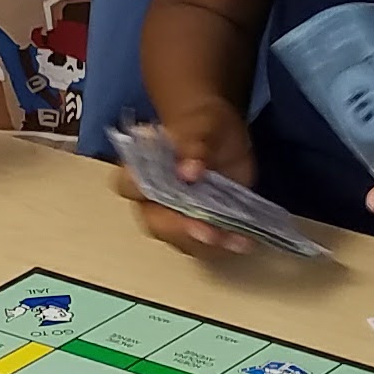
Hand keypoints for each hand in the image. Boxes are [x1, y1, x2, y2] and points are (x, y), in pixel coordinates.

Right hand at [122, 97, 259, 255]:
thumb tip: (189, 171)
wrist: (221, 139)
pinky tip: (243, 240)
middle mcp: (152, 200)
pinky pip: (206, 245)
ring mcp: (174, 219)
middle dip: (184, 230)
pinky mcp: (198, 228)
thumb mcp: (205, 128)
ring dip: (209, 245)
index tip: (176, 189)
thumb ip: (195, 146)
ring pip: (182, 241)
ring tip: (237, 239)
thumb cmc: (205, 127)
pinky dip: (225, 245)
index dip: (145, 191)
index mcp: (142, 169)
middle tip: (210, 231)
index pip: (130, 184)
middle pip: (157, 223)